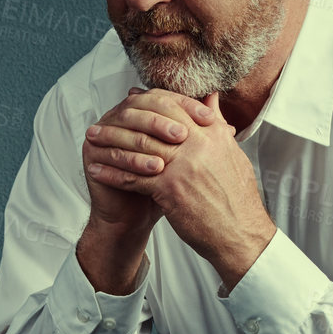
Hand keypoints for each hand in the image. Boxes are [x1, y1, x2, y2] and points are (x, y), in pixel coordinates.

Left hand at [89, 92, 275, 288]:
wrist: (241, 234)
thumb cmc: (236, 200)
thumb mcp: (232, 154)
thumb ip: (217, 125)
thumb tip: (211, 99)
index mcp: (213, 134)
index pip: (175, 107)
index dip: (148, 103)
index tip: (129, 102)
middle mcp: (198, 144)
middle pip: (152, 122)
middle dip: (122, 121)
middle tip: (101, 122)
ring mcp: (183, 165)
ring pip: (138, 147)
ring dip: (110, 144)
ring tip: (91, 142)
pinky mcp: (170, 188)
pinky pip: (132, 176)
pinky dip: (111, 173)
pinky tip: (95, 171)